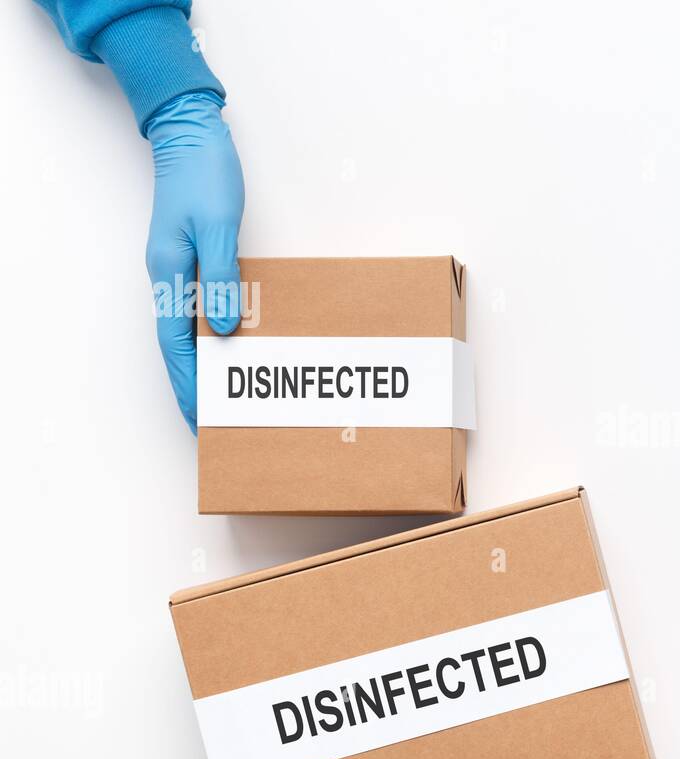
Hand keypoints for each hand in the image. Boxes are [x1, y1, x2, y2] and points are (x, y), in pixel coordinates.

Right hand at [145, 91, 244, 433]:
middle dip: (191, 384)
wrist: (192, 135)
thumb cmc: (205, 176)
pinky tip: (228, 348)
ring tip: (218, 397)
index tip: (198, 414)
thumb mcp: (217, 227)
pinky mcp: (194, 259)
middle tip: (207, 421)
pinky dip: (211, 334)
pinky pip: (201, 308)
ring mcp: (179, 268)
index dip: (189, 381)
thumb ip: (221, 277)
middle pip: (179, 344)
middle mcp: (170, 277)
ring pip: (188, 328)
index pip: (177, 343)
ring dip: (202, 364)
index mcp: (170, 273)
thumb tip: (224, 328)